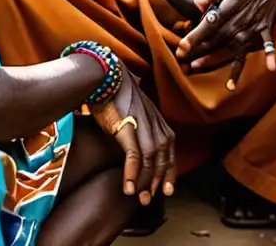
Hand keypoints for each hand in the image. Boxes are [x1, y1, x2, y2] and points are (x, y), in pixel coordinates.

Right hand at [92, 64, 175, 205]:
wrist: (105, 75)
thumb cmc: (115, 94)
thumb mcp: (133, 112)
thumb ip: (139, 128)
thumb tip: (135, 147)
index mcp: (158, 120)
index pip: (170, 152)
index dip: (169, 172)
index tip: (166, 190)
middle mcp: (155, 123)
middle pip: (164, 158)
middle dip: (158, 181)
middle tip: (148, 199)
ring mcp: (143, 125)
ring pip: (151, 160)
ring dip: (145, 182)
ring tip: (138, 197)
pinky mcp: (127, 127)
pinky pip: (134, 156)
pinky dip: (132, 174)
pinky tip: (127, 187)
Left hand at [174, 0, 275, 88]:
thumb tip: (197, 4)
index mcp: (233, 2)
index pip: (211, 22)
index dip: (196, 35)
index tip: (182, 47)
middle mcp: (244, 17)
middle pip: (220, 38)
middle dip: (201, 50)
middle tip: (183, 59)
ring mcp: (256, 24)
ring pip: (237, 47)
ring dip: (221, 59)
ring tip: (201, 67)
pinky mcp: (266, 28)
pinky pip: (269, 44)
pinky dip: (271, 55)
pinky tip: (270, 69)